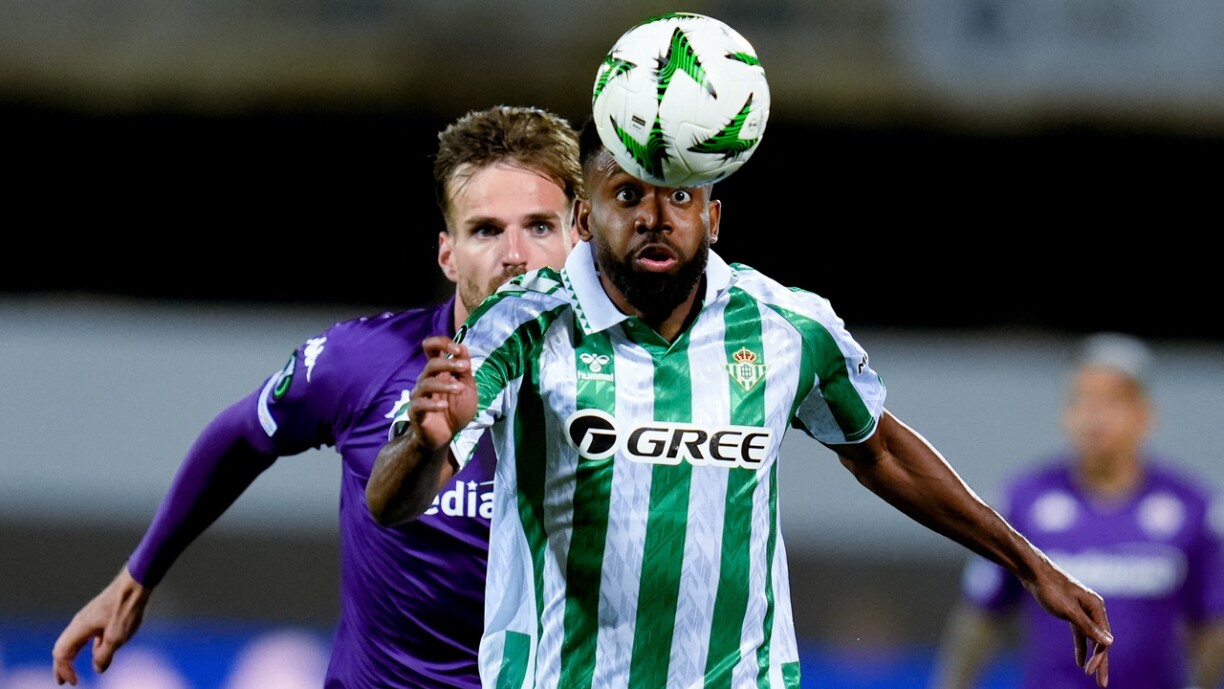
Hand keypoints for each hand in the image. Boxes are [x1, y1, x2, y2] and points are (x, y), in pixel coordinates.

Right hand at [52, 566, 150, 684]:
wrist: (135, 584)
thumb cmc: (125, 608)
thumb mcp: (116, 637)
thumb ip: (104, 655)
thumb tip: (98, 668)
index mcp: (79, 628)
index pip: (61, 654)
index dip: (64, 670)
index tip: (75, 683)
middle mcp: (80, 623)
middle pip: (63, 648)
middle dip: (62, 666)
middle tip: (63, 681)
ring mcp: (89, 618)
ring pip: (75, 641)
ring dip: (72, 658)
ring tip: (73, 671)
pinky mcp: (100, 616)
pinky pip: (88, 635)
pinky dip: (88, 648)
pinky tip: (98, 652)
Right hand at [409, 335, 477, 449]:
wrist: (447, 435)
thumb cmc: (456, 409)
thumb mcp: (468, 388)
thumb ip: (464, 370)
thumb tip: (462, 346)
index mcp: (438, 372)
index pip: (431, 348)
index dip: (442, 343)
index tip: (457, 349)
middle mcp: (426, 380)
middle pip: (431, 364)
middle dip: (449, 363)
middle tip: (465, 368)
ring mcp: (419, 396)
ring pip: (426, 383)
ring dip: (445, 384)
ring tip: (460, 389)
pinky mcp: (416, 412)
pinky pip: (419, 404)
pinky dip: (432, 404)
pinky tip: (444, 406)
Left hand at [1025, 566, 1112, 686]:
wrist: (1033, 571)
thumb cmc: (1051, 588)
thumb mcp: (1069, 611)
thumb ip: (1088, 628)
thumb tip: (1109, 642)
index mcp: (1097, 607)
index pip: (1103, 639)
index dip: (1099, 658)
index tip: (1089, 673)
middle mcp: (1094, 609)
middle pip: (1101, 640)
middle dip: (1101, 662)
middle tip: (1102, 684)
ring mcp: (1083, 610)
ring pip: (1091, 638)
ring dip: (1092, 656)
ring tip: (1091, 675)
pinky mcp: (1072, 611)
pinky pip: (1080, 633)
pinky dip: (1081, 646)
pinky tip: (1079, 661)